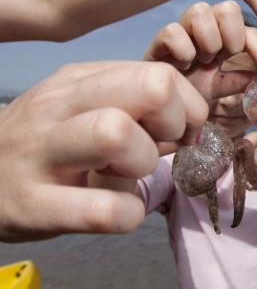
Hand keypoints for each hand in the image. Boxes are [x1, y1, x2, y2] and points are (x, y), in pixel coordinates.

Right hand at [0, 61, 206, 241]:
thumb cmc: (49, 143)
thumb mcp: (84, 108)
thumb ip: (135, 106)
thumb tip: (193, 124)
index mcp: (80, 80)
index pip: (161, 74)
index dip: (186, 108)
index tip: (177, 132)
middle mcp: (59, 105)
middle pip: (151, 88)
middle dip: (174, 123)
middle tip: (161, 149)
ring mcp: (41, 152)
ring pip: (118, 133)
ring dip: (143, 163)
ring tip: (126, 174)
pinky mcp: (32, 204)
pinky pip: (104, 210)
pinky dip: (127, 214)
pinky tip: (118, 212)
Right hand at [144, 0, 256, 90]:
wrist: (160, 103)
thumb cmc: (189, 92)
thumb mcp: (220, 89)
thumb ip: (240, 82)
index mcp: (225, 38)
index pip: (253, 34)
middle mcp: (206, 27)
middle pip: (229, 8)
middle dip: (231, 39)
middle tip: (222, 60)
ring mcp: (183, 29)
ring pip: (201, 10)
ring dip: (206, 42)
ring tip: (200, 62)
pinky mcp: (160, 38)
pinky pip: (173, 30)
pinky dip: (182, 52)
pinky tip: (181, 67)